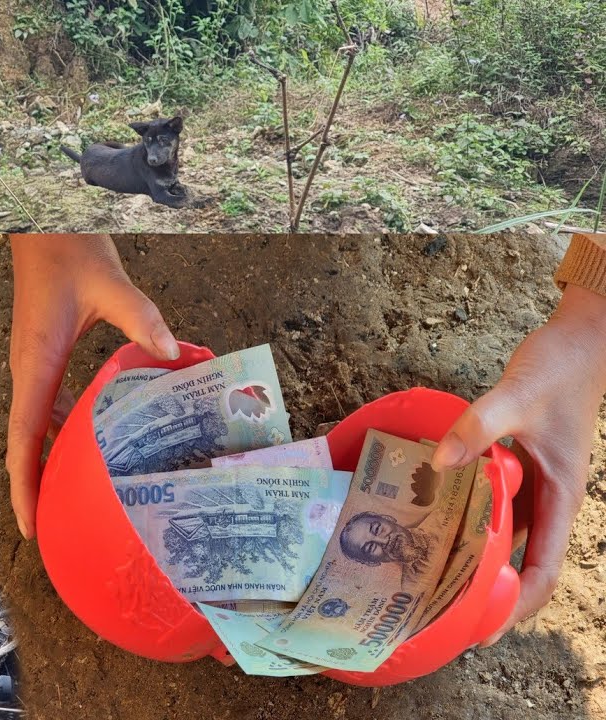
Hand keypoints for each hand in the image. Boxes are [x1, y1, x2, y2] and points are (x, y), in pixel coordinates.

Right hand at [6, 234, 179, 538]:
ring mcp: (31, 365)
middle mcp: (27, 371)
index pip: (24, 439)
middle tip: (55, 530)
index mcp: (36, 364)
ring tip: (67, 499)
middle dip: (32, 489)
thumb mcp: (110, 284)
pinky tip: (83, 443)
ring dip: (43, 464)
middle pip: (23, 444)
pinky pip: (42, 407)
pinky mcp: (40, 356)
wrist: (43, 228)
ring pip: (31, 428)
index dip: (25, 486)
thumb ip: (141, 318)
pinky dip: (55, 434)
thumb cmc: (69, 253)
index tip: (31, 525)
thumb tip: (171, 352)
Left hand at [430, 284, 605, 644]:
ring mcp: (538, 483)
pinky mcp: (523, 466)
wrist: (583, 337)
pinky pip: (499, 506)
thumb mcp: (517, 394)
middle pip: (524, 562)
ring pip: (511, 536)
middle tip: (442, 611)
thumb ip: (480, 425)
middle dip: (491, 593)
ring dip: (481, 558)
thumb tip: (439, 462)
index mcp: (562, 494)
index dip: (517, 606)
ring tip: (433, 576)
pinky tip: (437, 521)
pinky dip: (474, 520)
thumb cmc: (561, 367)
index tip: (484, 630)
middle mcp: (551, 497)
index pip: (543, 568)